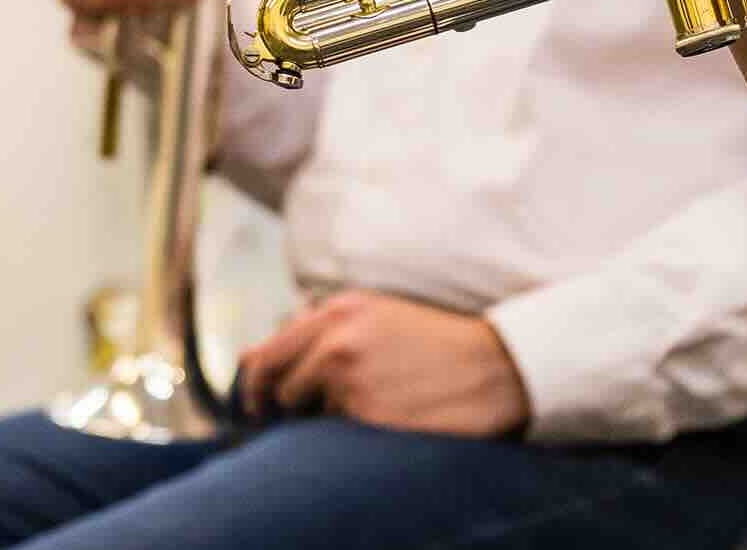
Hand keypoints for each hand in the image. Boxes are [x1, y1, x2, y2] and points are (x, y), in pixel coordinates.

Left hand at [236, 291, 529, 437]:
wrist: (492, 366)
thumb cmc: (435, 342)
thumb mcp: (378, 314)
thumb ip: (325, 327)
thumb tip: (265, 354)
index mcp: (338, 311)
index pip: (266, 353)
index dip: (254, 384)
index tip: (257, 401)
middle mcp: (336, 342)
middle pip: (277, 387)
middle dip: (282, 405)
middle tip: (293, 417)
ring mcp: (350, 380)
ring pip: (308, 415)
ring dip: (325, 417)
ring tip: (370, 403)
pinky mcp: (366, 416)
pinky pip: (339, 436)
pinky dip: (354, 433)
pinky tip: (386, 417)